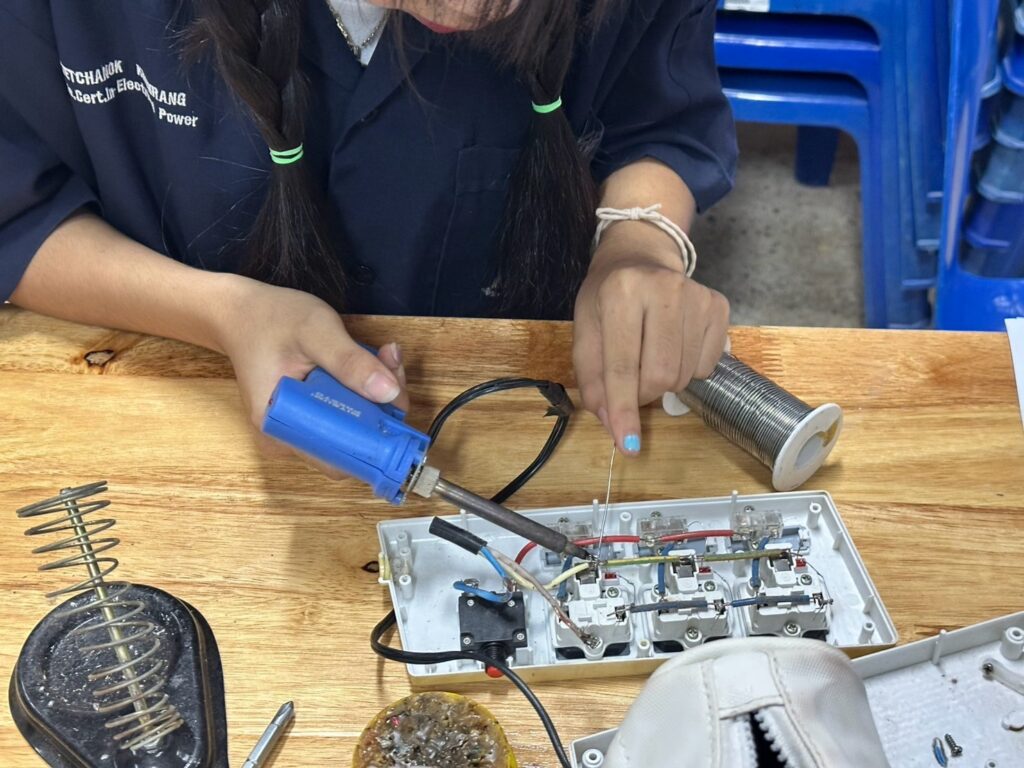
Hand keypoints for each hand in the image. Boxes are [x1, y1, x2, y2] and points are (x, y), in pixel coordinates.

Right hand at [216, 277, 407, 461]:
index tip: (393, 393)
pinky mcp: (308, 416)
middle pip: (352, 443)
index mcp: (281, 428)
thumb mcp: (315, 331)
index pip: (341, 457)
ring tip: (380, 355)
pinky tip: (368, 362)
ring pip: (354, 428)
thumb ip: (351, 362)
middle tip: (388, 361)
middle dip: (381, 408)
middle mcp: (288, 439)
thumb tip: (389, 394)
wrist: (240, 313)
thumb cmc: (270, 320)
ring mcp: (298, 429)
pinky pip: (345, 414)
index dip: (376, 434)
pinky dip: (363, 391)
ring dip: (376, 395)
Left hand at [573, 223, 728, 453]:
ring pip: (684, 375)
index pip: (622, 367)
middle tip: (632, 386)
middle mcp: (663, 289)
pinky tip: (673, 346)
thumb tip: (612, 424)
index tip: (627, 445)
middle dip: (643, 395)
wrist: (640, 257)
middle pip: (660, 376)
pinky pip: (706, 365)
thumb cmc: (607, 296)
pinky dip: (687, 370)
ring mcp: (697, 296)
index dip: (624, 411)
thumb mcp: (586, 330)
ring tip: (650, 356)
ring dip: (664, 383)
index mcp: (621, 292)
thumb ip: (593, 378)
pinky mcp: (718, 305)